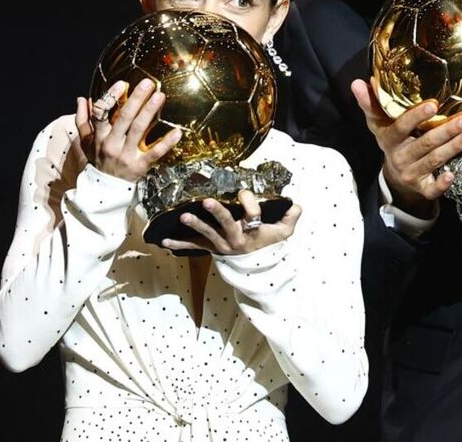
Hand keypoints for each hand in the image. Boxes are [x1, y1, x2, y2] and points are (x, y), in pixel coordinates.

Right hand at [75, 79, 180, 181]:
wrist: (104, 189)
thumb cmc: (97, 159)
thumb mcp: (85, 141)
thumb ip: (82, 119)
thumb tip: (82, 99)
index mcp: (99, 136)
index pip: (101, 113)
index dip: (111, 97)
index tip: (122, 84)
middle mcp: (112, 144)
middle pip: (124, 118)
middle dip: (136, 99)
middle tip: (148, 83)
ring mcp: (126, 155)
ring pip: (138, 130)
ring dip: (150, 112)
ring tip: (160, 96)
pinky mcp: (140, 165)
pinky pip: (155, 153)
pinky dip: (167, 143)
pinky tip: (177, 132)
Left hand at [160, 189, 301, 255]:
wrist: (257, 268)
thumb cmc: (269, 243)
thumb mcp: (284, 233)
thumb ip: (291, 217)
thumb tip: (296, 204)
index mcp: (254, 231)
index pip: (253, 214)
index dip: (249, 202)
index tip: (243, 192)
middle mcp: (236, 238)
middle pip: (227, 223)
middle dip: (217, 212)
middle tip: (207, 201)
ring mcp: (221, 244)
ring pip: (208, 234)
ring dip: (195, 225)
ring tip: (183, 216)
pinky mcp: (211, 248)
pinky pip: (194, 247)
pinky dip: (179, 245)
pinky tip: (164, 242)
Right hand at [351, 78, 461, 217]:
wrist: (395, 177)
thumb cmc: (392, 141)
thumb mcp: (378, 123)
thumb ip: (369, 103)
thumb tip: (357, 82)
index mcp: (389, 139)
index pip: (402, 127)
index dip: (416, 116)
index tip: (434, 104)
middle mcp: (399, 157)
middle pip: (425, 143)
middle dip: (446, 131)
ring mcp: (411, 173)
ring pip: (433, 160)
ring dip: (452, 148)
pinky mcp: (422, 189)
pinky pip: (432, 189)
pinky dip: (441, 183)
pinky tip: (453, 175)